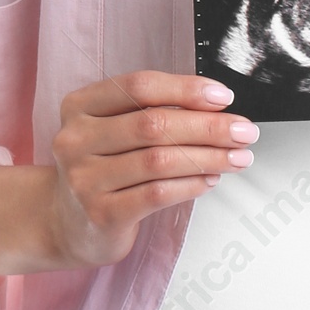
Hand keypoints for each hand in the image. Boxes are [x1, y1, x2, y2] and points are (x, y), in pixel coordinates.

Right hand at [0, 70, 256, 277]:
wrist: (64, 223)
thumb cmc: (101, 169)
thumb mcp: (112, 131)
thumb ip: (151, 113)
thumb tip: (216, 108)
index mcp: (79, 106)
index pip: (138, 86)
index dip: (185, 89)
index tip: (223, 97)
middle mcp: (76, 139)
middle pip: (154, 123)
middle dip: (208, 126)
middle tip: (245, 131)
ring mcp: (85, 179)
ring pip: (160, 160)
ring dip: (208, 157)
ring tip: (238, 158)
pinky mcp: (101, 213)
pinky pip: (157, 194)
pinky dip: (191, 185)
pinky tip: (210, 180)